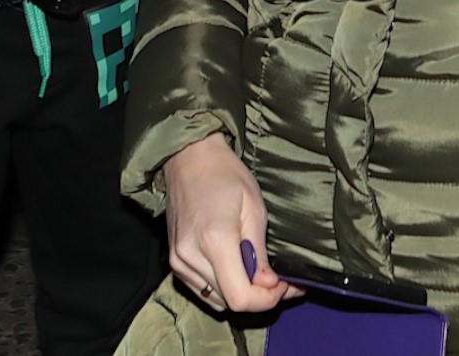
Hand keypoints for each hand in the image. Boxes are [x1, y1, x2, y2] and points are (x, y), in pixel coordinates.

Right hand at [163, 134, 299, 314]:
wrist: (189, 157)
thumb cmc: (225, 174)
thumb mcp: (254, 207)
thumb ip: (259, 251)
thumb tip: (269, 285)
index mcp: (215, 240)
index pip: (240, 297)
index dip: (266, 299)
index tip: (285, 286)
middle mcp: (191, 256)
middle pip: (229, 301)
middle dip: (260, 296)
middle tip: (281, 280)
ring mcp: (179, 261)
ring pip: (217, 300)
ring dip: (241, 293)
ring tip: (261, 274)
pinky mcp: (174, 261)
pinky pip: (203, 290)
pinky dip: (223, 286)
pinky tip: (237, 268)